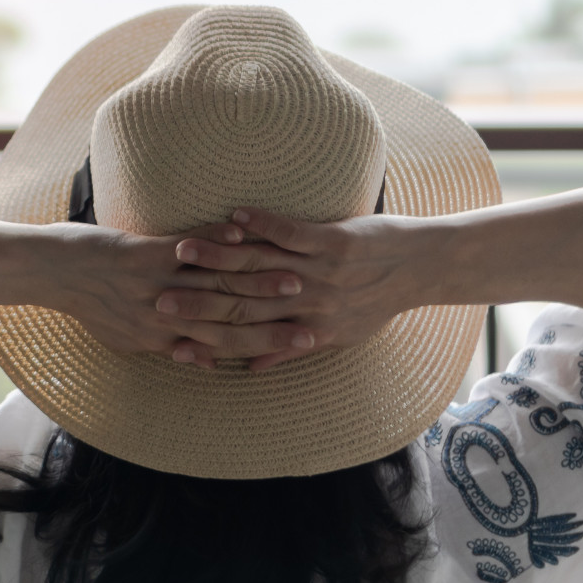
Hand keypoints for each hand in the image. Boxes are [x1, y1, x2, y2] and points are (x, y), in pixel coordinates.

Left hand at [42, 220, 317, 363]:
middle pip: (228, 324)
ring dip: (256, 281)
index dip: (266, 347)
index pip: (224, 348)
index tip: (305, 343)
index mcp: (160, 340)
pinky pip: (184, 251)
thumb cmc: (87, 302)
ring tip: (296, 276)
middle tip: (317, 317)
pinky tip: (244, 233)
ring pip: (214, 289)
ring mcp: (150, 288)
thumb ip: (166, 345)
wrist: (45, 273)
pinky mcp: (139, 257)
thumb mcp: (127, 336)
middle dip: (276, 321)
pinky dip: (215, 243)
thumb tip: (200, 356)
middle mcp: (160, 320)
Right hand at [159, 208, 424, 370]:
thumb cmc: (378, 302)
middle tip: (157, 297)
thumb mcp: (337, 337)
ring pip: (262, 266)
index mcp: (307, 330)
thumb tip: (248, 369)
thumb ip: (290, 350)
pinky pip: (294, 232)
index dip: (207, 336)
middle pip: (244, 303)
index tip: (171, 336)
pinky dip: (264, 222)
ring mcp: (324, 273)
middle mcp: (312, 305)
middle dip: (199, 300)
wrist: (424, 267)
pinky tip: (235, 213)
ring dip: (220, 256)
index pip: (246, 336)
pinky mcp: (338, 242)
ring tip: (183, 250)